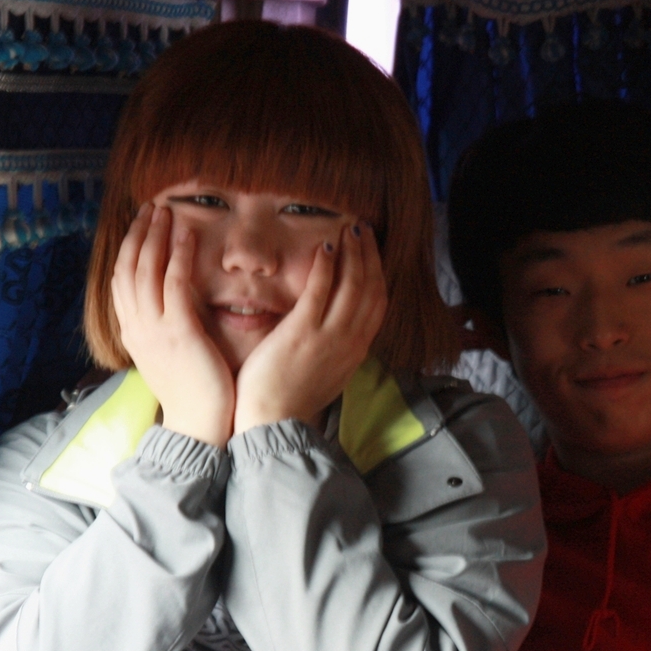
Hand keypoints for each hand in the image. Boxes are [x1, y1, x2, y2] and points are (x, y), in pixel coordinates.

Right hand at [111, 204, 234, 447]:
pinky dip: (177, 256)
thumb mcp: (169, 357)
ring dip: (154, 236)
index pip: (122, 282)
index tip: (139, 227)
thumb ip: (166, 330)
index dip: (129, 251)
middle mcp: (137, 327)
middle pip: (128, 269)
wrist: (198, 428)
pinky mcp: (178, 332)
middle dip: (137, 234)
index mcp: (133, 333)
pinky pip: (174, 284)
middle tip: (149, 208)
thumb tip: (174, 310)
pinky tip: (186, 236)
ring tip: (163, 211)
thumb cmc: (193, 395)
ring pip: (145, 270)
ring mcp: (154, 329)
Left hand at [233, 219, 387, 434]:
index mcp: (356, 351)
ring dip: (354, 252)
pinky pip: (321, 291)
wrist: (273, 422)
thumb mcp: (327, 375)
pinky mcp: (303, 333)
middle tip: (363, 229)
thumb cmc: (291, 400)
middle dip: (370, 255)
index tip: (371, 251)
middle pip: (371, 289)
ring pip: (353, 285)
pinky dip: (327, 265)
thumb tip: (337, 331)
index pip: (378, 304)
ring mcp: (329, 337)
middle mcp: (350, 341)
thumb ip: (336, 350)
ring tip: (349, 228)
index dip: (377, 272)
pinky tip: (325, 245)